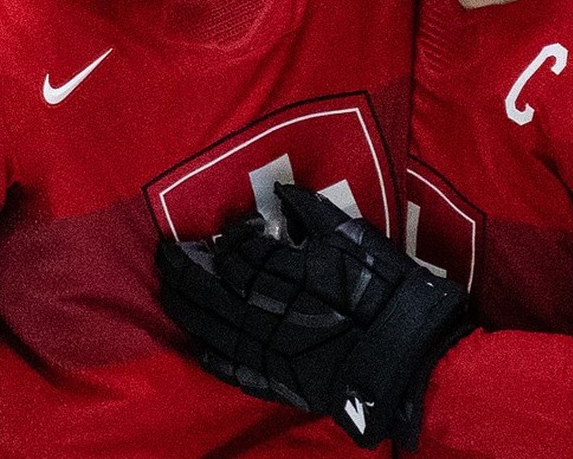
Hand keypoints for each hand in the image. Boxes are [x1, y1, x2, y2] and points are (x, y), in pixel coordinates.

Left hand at [156, 184, 469, 448]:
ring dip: (185, 307)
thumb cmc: (385, 289)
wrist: (406, 356)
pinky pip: (232, 367)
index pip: (236, 253)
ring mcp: (264, 349)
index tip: (228, 230)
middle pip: (209, 288)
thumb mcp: (354, 238)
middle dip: (183, 269)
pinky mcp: (275, 379)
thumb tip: (281, 192)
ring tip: (168, 290)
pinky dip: (211, 355)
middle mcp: (262, 311)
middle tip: (165, 252)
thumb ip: (313, 213)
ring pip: (210, 326)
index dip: (226, 240)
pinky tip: (198, 345)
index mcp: (280, 272)